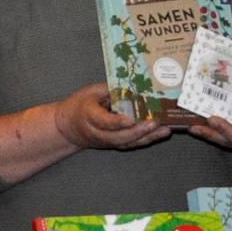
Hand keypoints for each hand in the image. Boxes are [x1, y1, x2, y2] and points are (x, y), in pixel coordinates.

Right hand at [51, 84, 168, 150]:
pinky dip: (145, 140)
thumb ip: (111, 89)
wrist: (67, 127)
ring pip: (126, 143)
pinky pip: (130, 144)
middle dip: (137, 131)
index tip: (131, 120)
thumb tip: (133, 86)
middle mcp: (96, 132)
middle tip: (154, 123)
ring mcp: (105, 141)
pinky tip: (159, 134)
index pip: (103, 121)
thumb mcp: (92, 91)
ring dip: (146, 138)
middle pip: (117, 137)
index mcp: (88, 115)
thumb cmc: (80, 105)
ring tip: (164, 130)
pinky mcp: (113, 144)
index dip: (117, 122)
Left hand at [188, 87, 231, 159]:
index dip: (226, 130)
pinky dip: (209, 133)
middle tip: (194, 125)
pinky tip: (197, 126)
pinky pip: (221, 139)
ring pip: (222, 142)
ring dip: (206, 134)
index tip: (213, 119)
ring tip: (191, 126)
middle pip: (228, 142)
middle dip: (210, 133)